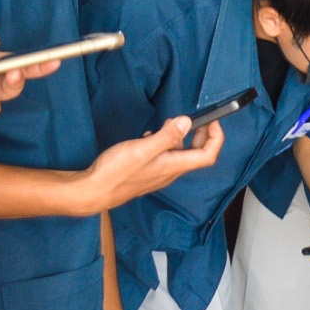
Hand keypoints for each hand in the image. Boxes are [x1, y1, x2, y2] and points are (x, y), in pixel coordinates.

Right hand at [75, 118, 224, 211]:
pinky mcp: (146, 172)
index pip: (207, 155)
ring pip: (178, 154)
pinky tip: (149, 135)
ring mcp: (158, 173)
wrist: (93, 191)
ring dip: (178, 137)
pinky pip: (163, 156)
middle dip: (200, 135)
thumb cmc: (116, 171)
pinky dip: (162, 143)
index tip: (211, 120)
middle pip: (196, 154)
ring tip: (166, 123)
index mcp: (173, 166)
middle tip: (193, 119)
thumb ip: (166, 136)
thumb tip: (187, 122)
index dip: (215, 137)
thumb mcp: (142, 149)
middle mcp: (170, 172)